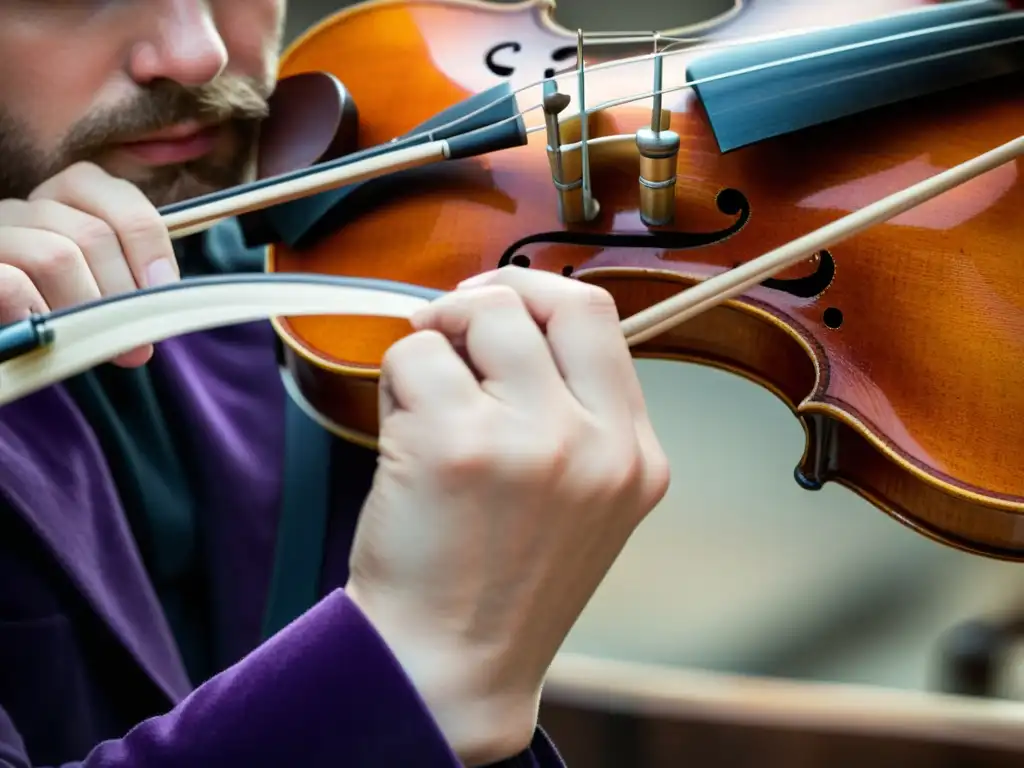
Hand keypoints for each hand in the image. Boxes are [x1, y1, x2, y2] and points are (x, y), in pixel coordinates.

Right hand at [0, 161, 177, 366]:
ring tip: (89, 340)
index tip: (164, 292)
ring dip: (85, 308)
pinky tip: (47, 334)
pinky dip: (39, 313)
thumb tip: (165, 293)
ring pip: (57, 258)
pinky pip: (12, 284)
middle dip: (123, 293)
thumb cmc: (54, 307)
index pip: (123, 203)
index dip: (151, 249)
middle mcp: (26, 207)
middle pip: (93, 235)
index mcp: (66, 197)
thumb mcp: (96, 283)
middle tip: (135, 341)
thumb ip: (131, 280)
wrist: (8, 328)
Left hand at [346, 267, 669, 765]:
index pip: (598, 316)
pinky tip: (401, 437)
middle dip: (480, 301)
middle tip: (444, 332)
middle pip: (540, 301)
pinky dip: (395, 383)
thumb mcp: (581, 502)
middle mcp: (596, 444)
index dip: (536, 294)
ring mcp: (532, 441)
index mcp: (635, 455)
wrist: (448, 665)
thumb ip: (571, 412)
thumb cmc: (497, 584)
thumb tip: (507, 320)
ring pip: (476, 316)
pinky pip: (414, 355)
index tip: (495, 304)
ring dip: (433, 343)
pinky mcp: (458, 443)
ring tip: (421, 402)